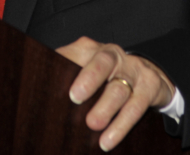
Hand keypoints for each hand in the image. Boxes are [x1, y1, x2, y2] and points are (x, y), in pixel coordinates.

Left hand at [56, 36, 174, 151]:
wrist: (149, 75)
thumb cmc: (108, 75)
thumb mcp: (87, 69)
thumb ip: (65, 75)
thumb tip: (38, 92)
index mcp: (94, 49)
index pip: (77, 52)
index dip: (66, 62)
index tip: (53, 80)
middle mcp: (114, 55)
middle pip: (102, 62)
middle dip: (89, 78)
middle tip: (74, 97)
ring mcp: (134, 69)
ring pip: (120, 88)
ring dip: (106, 108)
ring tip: (93, 124)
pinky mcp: (150, 86)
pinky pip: (136, 106)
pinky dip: (121, 125)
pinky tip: (108, 140)